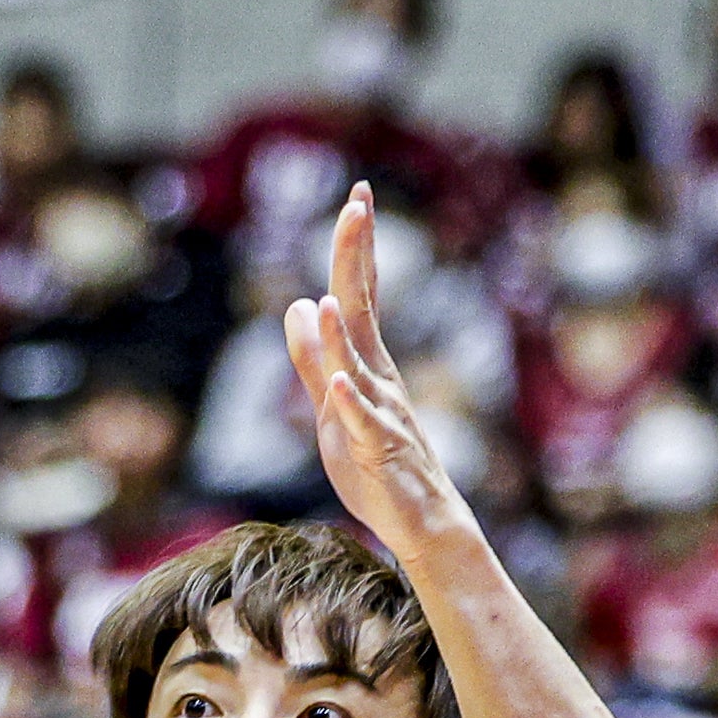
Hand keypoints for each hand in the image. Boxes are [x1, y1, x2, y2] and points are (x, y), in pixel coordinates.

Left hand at [286, 189, 478, 556]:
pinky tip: (339, 384)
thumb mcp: (328, 406)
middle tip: (357, 207)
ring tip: (328, 295)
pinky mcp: (379, 451)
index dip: (356, 247)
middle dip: (357, 260)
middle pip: (363, 309)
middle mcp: (379, 377)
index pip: (360, 294)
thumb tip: (296, 304)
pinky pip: (363, 424)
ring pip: (359, 366)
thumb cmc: (376, 466)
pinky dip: (350, 403)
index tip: (358, 195)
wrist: (421, 523)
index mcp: (366, 364)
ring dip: (343, 334)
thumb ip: (311, 359)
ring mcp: (382, 413)